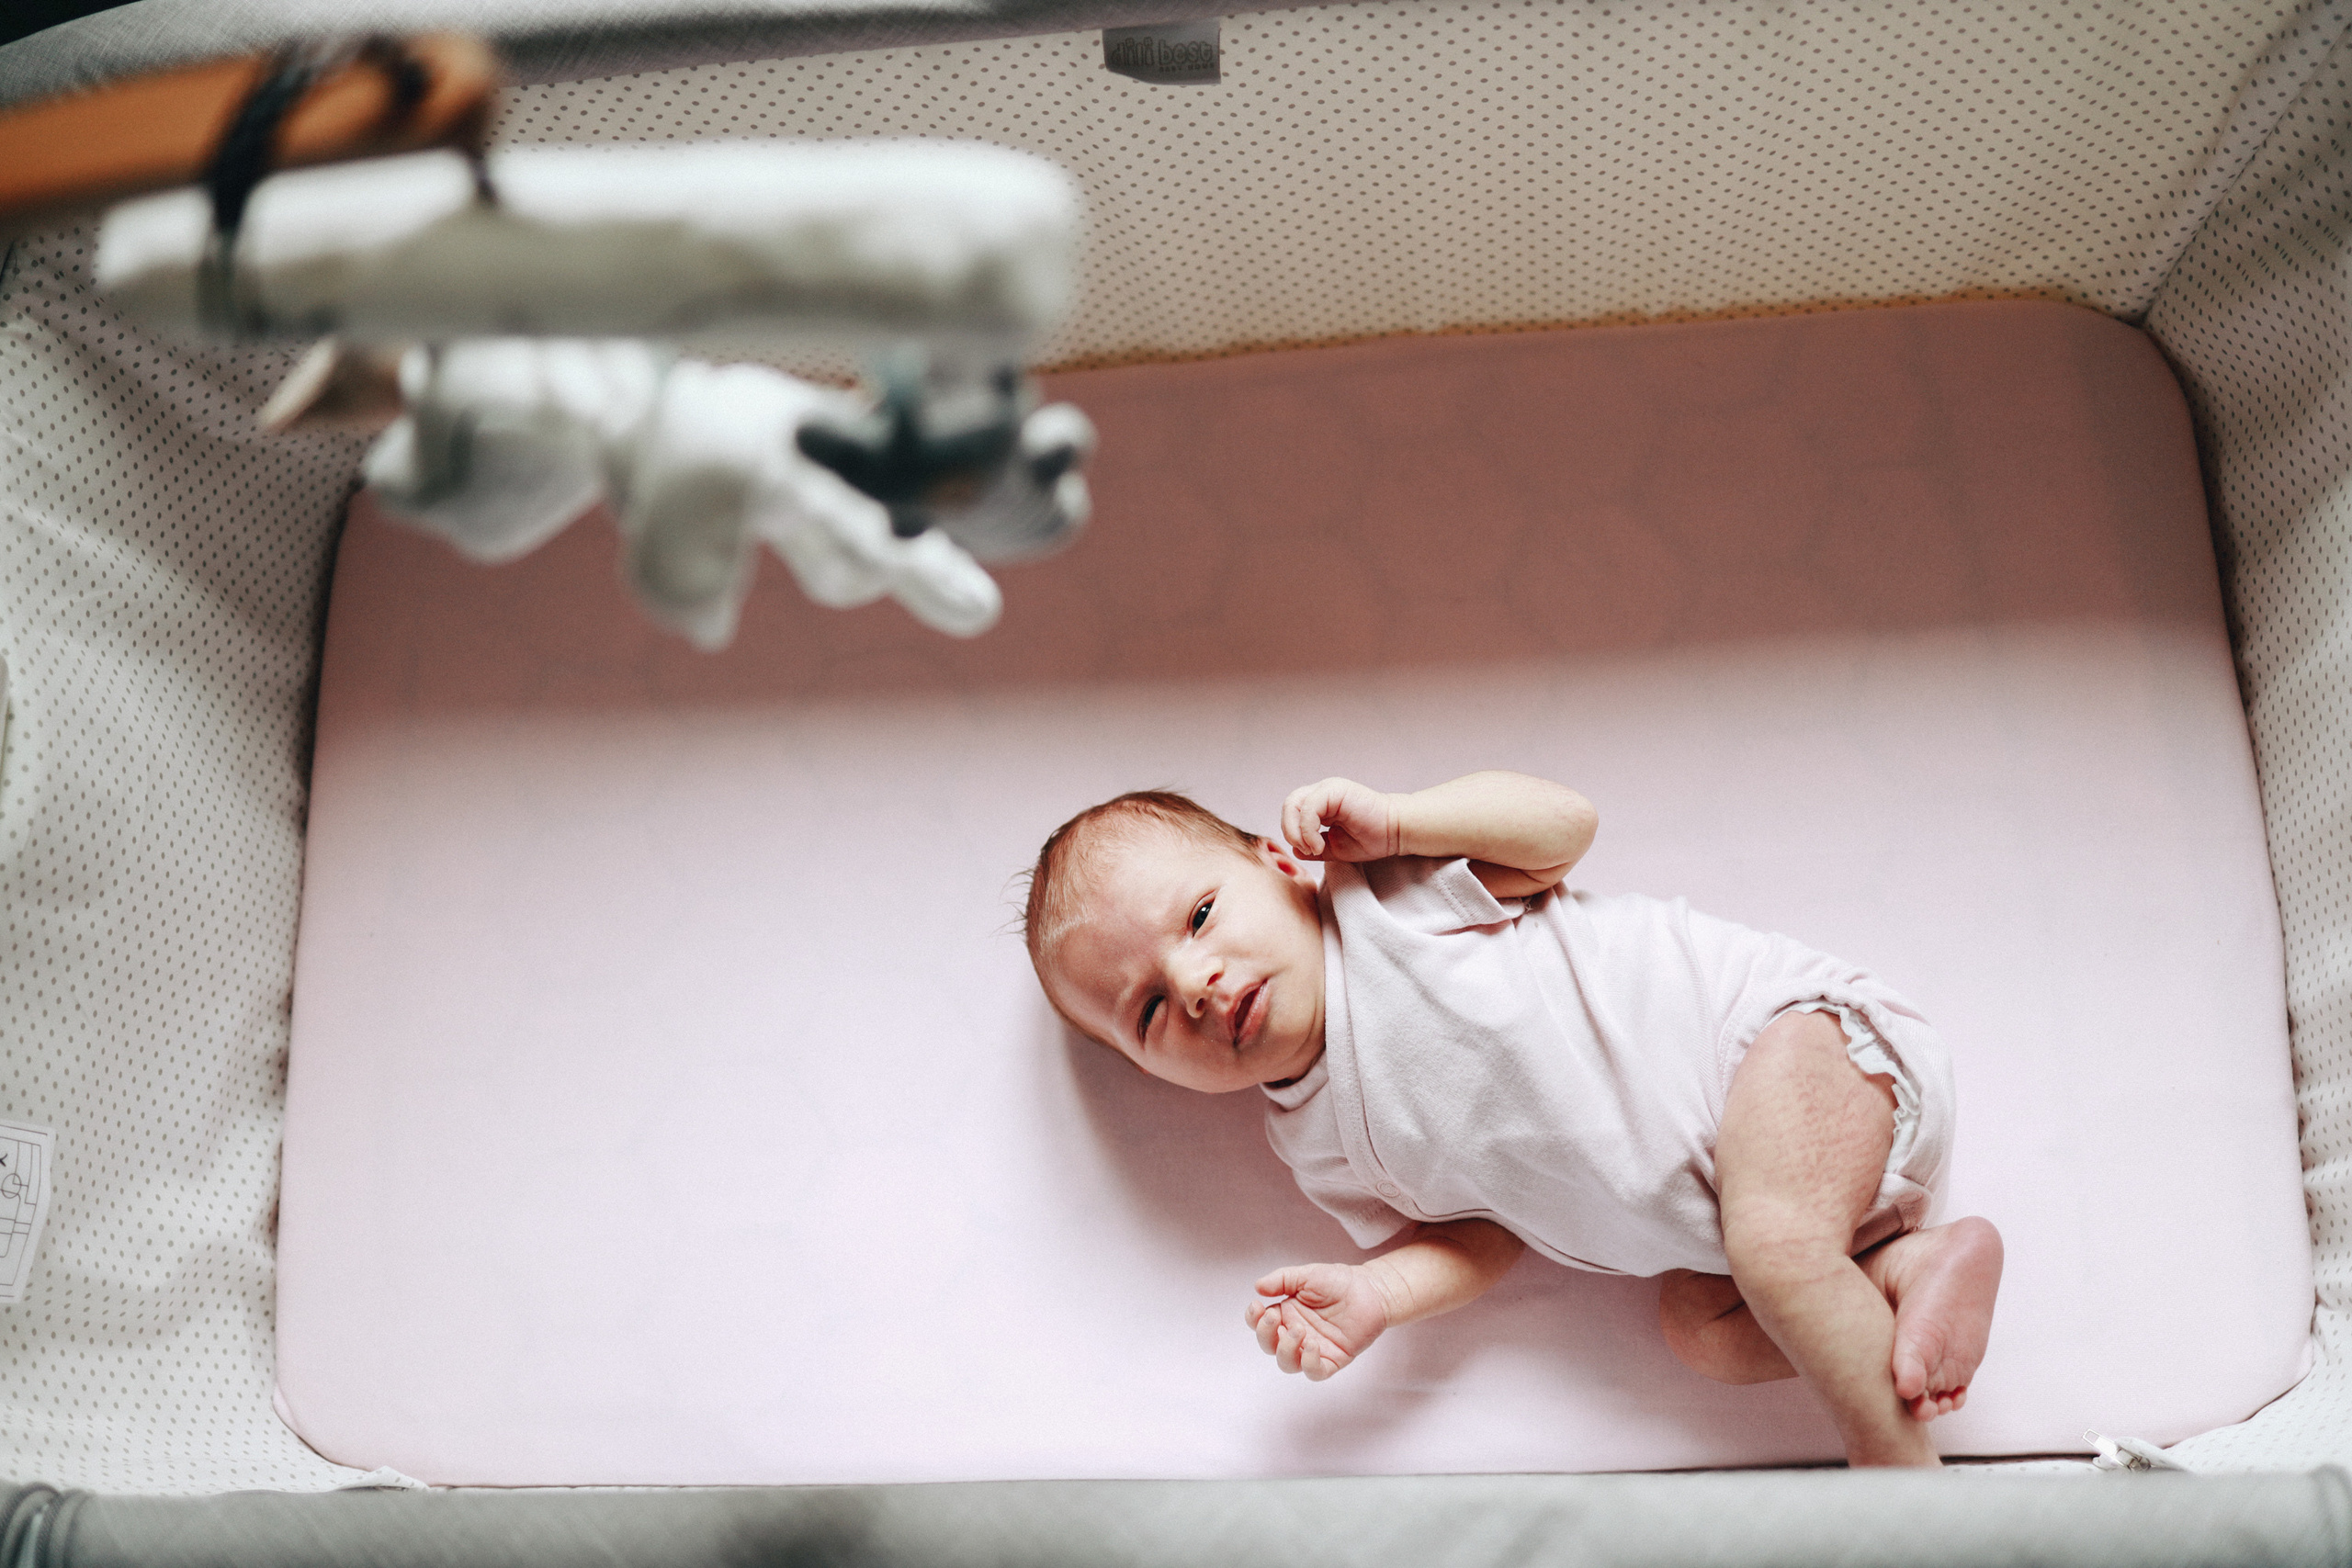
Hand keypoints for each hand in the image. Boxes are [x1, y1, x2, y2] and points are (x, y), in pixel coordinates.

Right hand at [1244, 1263, 1391, 1379]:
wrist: (1371, 1289)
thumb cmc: (1339, 1281)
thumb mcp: (1307, 1275)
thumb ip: (1282, 1280)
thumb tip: (1257, 1286)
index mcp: (1287, 1314)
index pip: (1261, 1324)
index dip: (1254, 1319)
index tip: (1257, 1306)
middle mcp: (1296, 1334)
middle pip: (1269, 1346)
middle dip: (1266, 1334)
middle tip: (1275, 1317)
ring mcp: (1313, 1349)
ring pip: (1288, 1363)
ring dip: (1285, 1350)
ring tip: (1299, 1330)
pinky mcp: (1333, 1360)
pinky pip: (1315, 1372)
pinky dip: (1309, 1363)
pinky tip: (1312, 1346)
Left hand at [1282, 778, 1401, 862]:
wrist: (1396, 832)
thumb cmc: (1371, 838)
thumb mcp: (1335, 848)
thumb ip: (1314, 848)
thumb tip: (1295, 849)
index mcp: (1320, 804)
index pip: (1292, 813)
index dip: (1292, 833)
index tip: (1307, 852)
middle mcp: (1322, 793)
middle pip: (1289, 806)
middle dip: (1289, 831)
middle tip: (1305, 849)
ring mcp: (1328, 789)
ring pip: (1294, 803)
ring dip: (1296, 830)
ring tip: (1312, 847)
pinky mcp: (1335, 790)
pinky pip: (1309, 807)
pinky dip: (1308, 829)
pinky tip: (1319, 844)